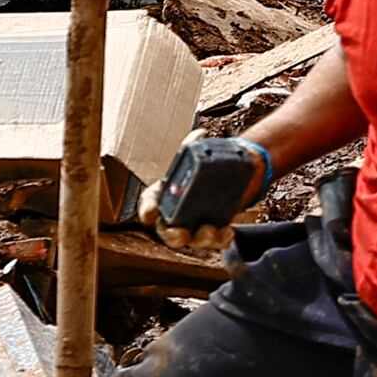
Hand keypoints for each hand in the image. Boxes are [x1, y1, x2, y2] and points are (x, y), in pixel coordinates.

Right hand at [153, 134, 272, 240]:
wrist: (221, 179)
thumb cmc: (197, 171)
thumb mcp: (193, 156)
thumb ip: (192, 146)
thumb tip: (200, 134)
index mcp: (161, 197)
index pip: (148, 206)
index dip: (147, 210)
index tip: (151, 212)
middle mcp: (172, 216)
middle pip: (166, 232)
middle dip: (172, 236)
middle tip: (182, 233)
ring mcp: (192, 227)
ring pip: (192, 241)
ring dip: (202, 239)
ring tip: (212, 230)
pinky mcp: (211, 232)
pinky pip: (214, 242)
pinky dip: (221, 240)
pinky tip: (228, 231)